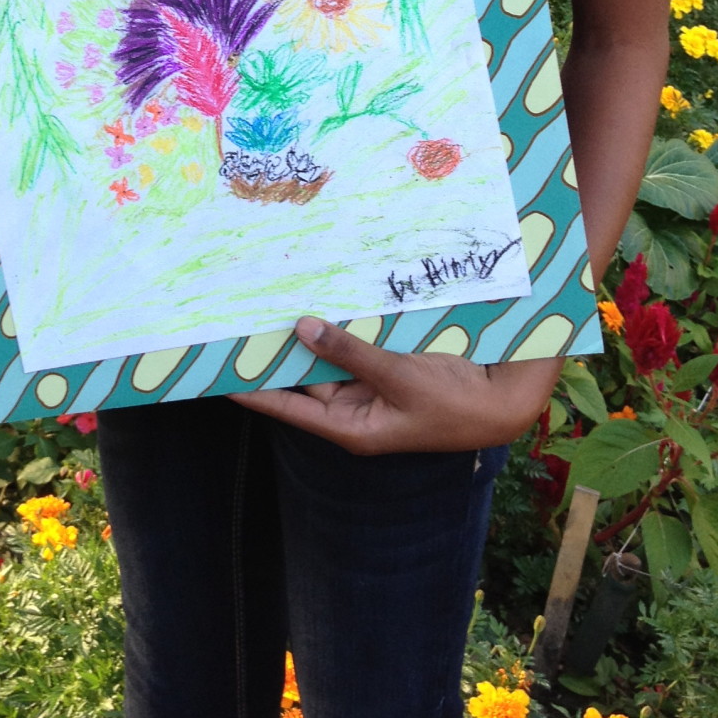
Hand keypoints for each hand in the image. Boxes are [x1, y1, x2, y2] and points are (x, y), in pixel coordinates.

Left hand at [229, 317, 561, 454]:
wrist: (503, 401)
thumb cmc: (452, 405)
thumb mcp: (398, 378)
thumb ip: (350, 352)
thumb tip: (303, 327)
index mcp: (350, 426)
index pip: (287, 405)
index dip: (251, 387)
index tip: (214, 370)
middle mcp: (354, 406)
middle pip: (305, 375)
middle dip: (278, 347)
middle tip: (240, 316)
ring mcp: (371, 383)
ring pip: (329, 353)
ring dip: (309, 328)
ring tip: (271, 296)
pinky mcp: (389, 362)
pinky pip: (356, 341)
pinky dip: (341, 322)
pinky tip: (322, 291)